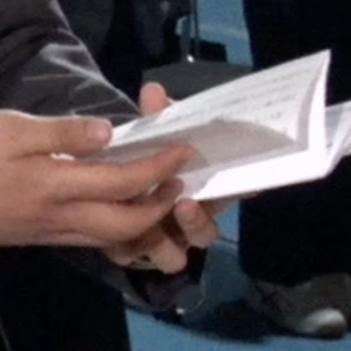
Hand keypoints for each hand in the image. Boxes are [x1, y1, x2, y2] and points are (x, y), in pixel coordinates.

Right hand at [0, 109, 192, 261]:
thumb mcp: (12, 127)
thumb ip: (62, 132)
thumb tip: (109, 132)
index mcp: (55, 184)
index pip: (121, 182)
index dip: (158, 168)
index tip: (182, 150)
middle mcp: (60, 216)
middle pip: (126, 222)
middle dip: (161, 205)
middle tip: (179, 179)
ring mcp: (52, 232)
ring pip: (111, 237)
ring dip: (144, 220)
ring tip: (160, 193)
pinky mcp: (44, 236)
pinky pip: (92, 239)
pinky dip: (119, 227)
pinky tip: (122, 208)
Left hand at [102, 82, 224, 273]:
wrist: (108, 177)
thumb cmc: (148, 155)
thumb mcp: (155, 135)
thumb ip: (157, 118)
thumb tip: (153, 90)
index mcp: (202, 190)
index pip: (230, 195)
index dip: (238, 192)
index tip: (243, 186)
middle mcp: (188, 221)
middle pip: (205, 235)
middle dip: (196, 223)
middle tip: (185, 205)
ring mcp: (163, 241)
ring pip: (174, 258)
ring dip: (162, 244)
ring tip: (147, 226)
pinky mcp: (132, 251)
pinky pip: (134, 259)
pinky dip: (126, 248)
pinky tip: (113, 234)